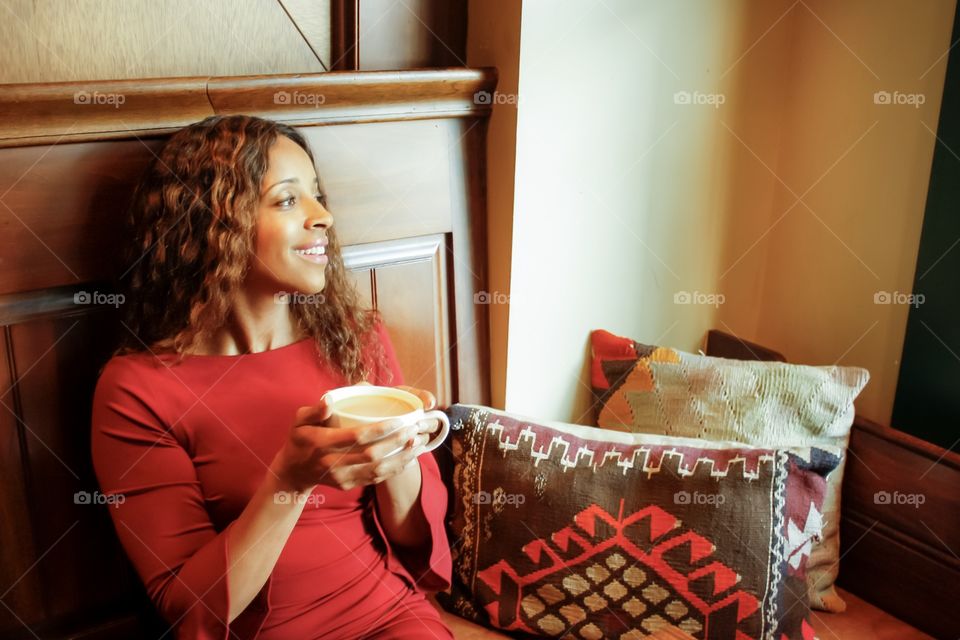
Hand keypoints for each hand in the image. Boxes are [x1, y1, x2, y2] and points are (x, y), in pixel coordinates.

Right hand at [271, 397, 422, 492]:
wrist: (293, 473)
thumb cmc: (299, 440)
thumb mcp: (298, 421)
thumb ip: (314, 411)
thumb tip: (329, 401)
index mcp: (323, 444)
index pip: (356, 437)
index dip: (380, 430)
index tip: (399, 421)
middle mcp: (333, 463)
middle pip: (372, 455)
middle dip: (397, 443)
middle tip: (415, 429)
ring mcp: (342, 477)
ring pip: (378, 471)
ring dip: (401, 458)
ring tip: (418, 443)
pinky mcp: (349, 485)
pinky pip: (376, 479)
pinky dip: (395, 469)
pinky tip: (409, 458)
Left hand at [357, 383, 442, 452]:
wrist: (358, 437)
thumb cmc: (360, 412)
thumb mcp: (360, 399)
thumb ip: (362, 390)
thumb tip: (364, 386)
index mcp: (405, 400)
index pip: (423, 396)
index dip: (427, 398)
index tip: (427, 404)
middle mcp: (413, 417)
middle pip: (431, 420)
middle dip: (428, 423)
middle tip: (417, 426)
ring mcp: (411, 434)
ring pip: (426, 438)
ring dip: (422, 439)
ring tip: (411, 442)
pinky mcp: (406, 451)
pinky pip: (416, 454)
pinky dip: (414, 455)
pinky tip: (408, 456)